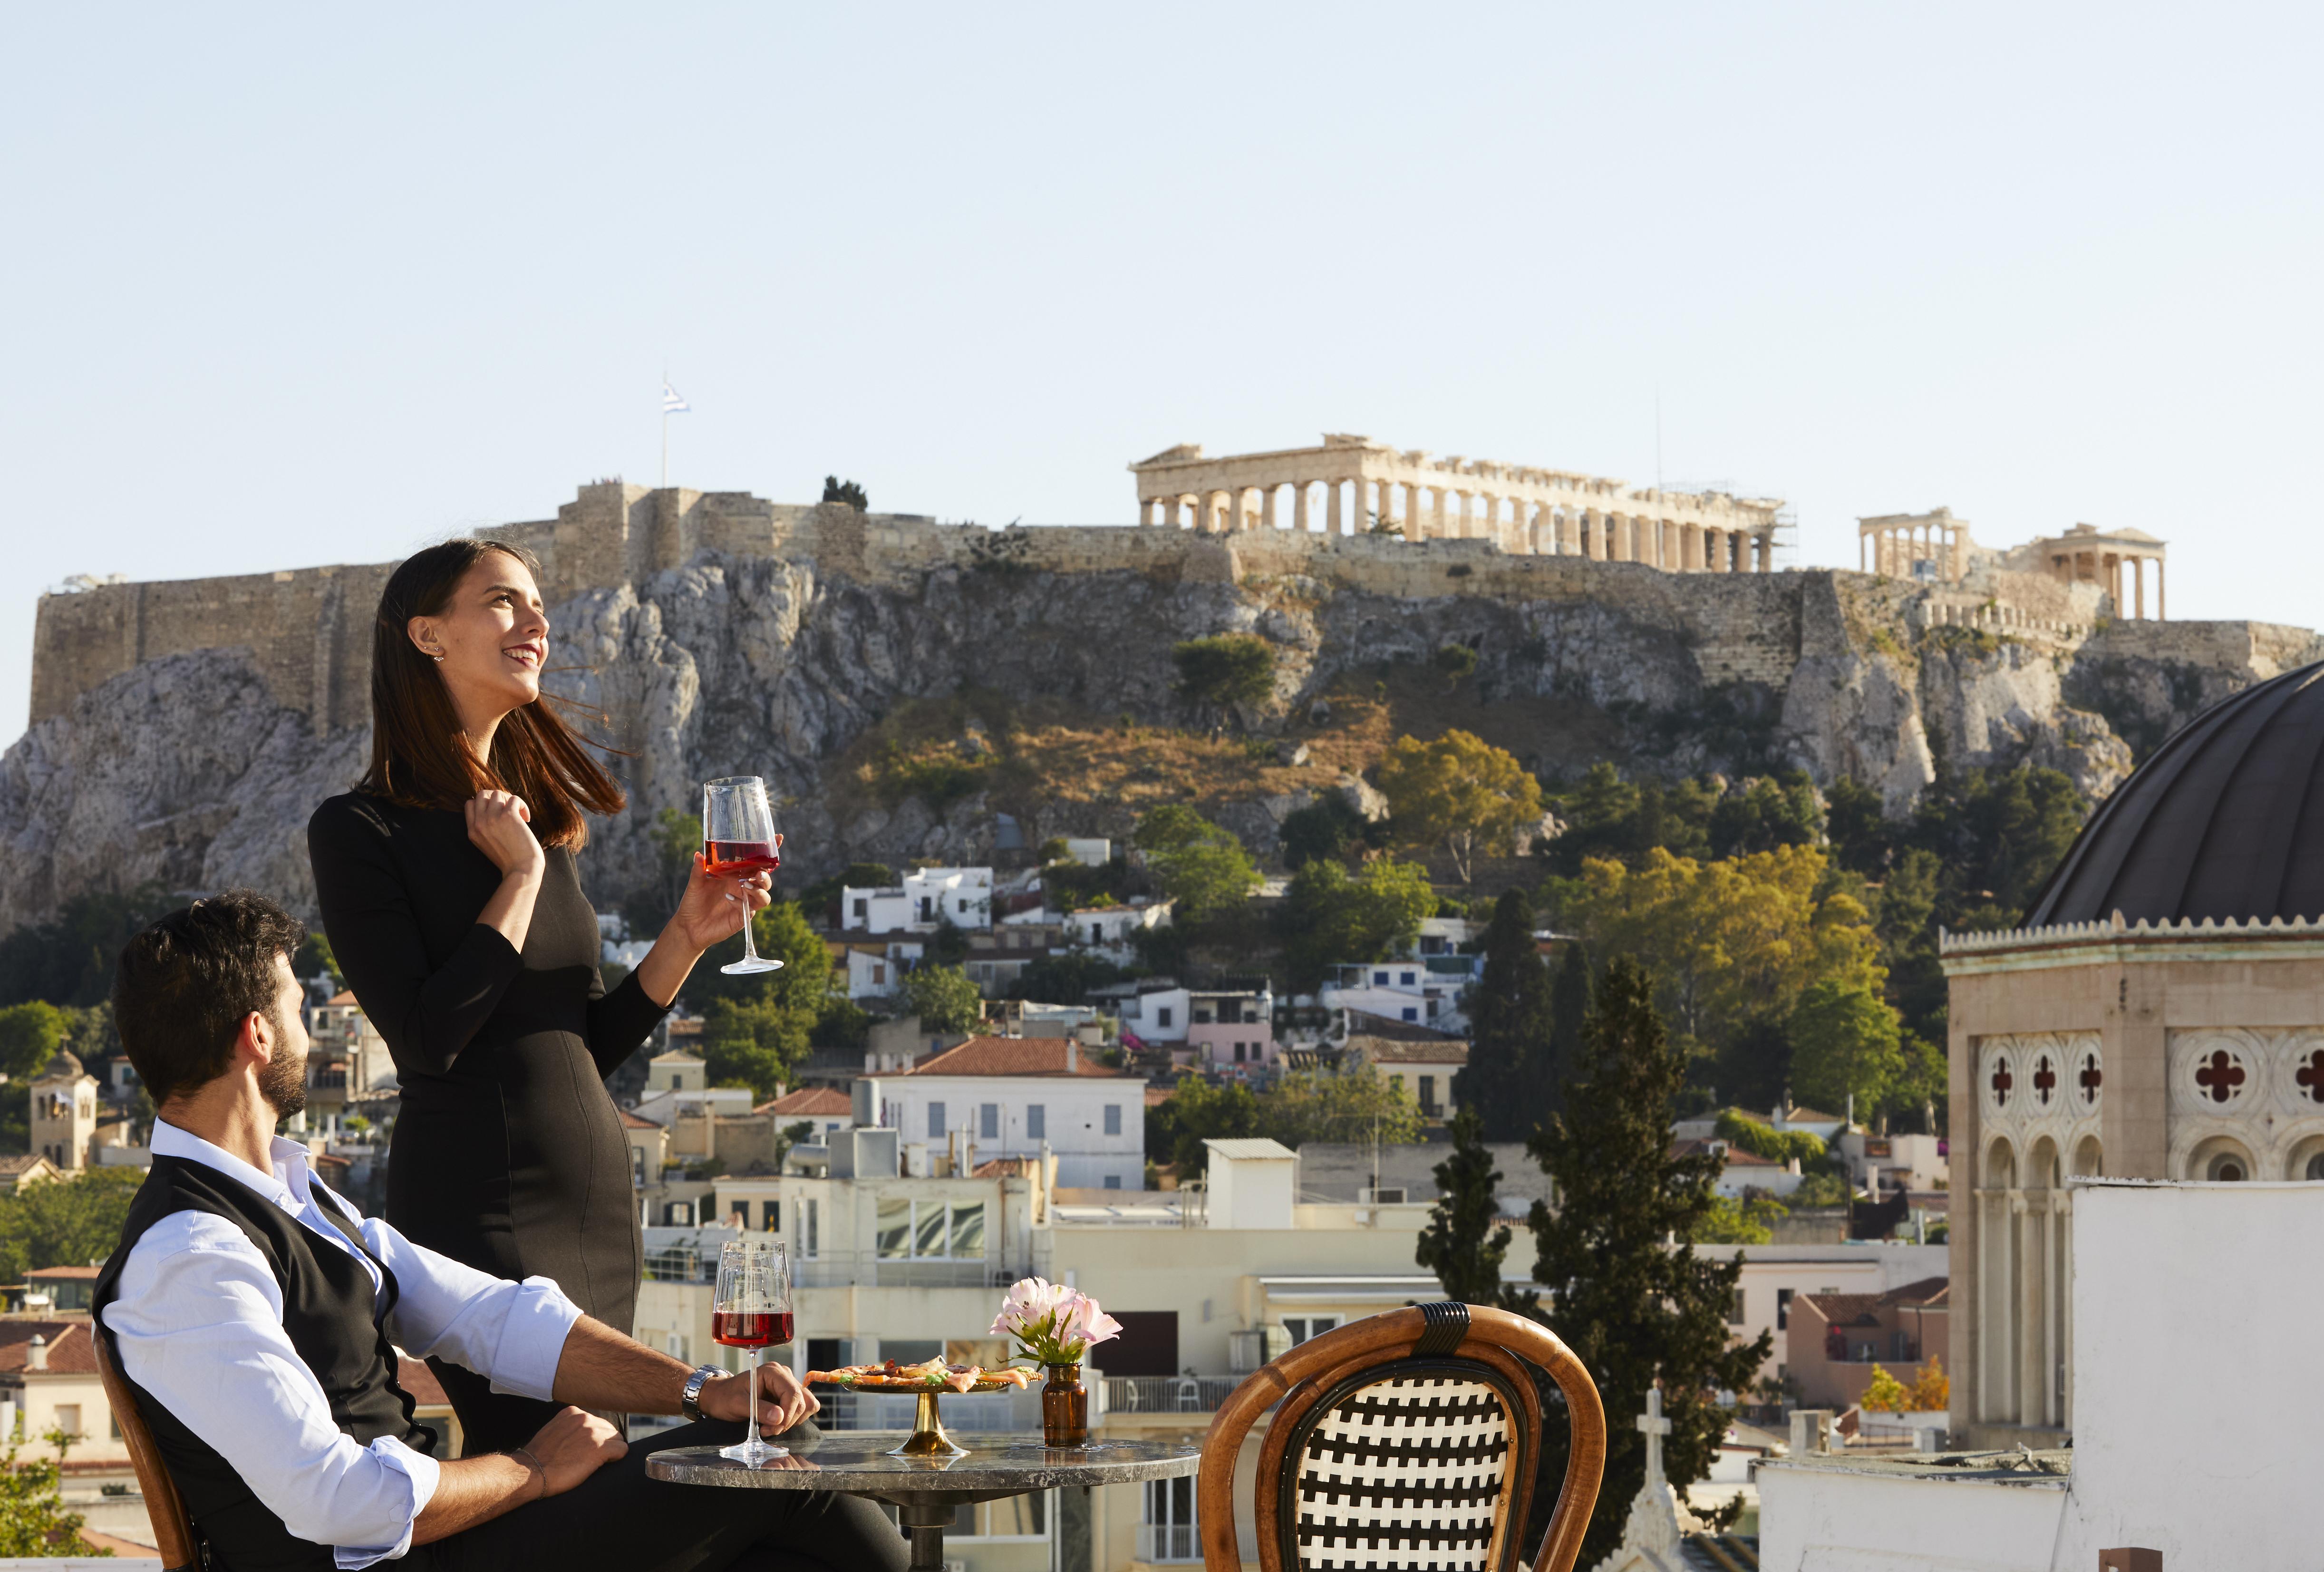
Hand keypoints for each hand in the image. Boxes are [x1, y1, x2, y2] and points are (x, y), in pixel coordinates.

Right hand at [466, 791, 545, 880]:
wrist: (521, 870)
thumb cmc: (510, 859)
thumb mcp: (487, 844)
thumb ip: (485, 828)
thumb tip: (496, 806)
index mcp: (472, 831)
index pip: (470, 804)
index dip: (485, 803)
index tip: (497, 812)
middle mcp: (479, 823)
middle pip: (482, 794)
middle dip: (497, 797)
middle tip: (508, 810)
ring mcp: (492, 819)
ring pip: (498, 793)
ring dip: (510, 800)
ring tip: (519, 814)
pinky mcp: (508, 816)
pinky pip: (514, 798)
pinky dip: (522, 805)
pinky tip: (526, 818)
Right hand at [522, 1406, 626, 1496]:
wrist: (530, 1472)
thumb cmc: (539, 1458)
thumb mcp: (553, 1431)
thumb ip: (569, 1427)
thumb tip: (581, 1434)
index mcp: (573, 1412)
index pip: (596, 1422)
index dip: (593, 1438)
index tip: (584, 1449)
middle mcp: (585, 1418)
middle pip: (608, 1430)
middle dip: (603, 1443)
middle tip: (589, 1459)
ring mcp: (593, 1432)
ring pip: (617, 1439)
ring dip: (609, 1452)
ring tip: (593, 1463)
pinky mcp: (600, 1448)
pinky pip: (622, 1450)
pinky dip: (616, 1459)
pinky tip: (603, 1465)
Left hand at [664, 849, 773, 955]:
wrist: (689, 926)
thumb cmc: (693, 902)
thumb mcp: (695, 883)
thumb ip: (698, 869)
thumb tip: (699, 854)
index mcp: (736, 875)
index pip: (757, 862)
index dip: (770, 852)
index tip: (778, 838)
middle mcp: (743, 888)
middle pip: (765, 880)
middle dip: (766, 875)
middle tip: (758, 874)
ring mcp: (745, 903)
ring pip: (764, 896)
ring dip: (758, 890)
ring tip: (744, 885)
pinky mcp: (742, 917)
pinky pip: (750, 909)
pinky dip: (741, 902)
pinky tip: (728, 898)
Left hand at [699, 1362, 818, 1433]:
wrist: (720, 1397)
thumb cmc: (726, 1397)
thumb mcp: (737, 1404)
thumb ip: (758, 1410)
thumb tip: (779, 1417)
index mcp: (773, 1371)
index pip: (793, 1393)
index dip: (787, 1414)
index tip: (772, 1428)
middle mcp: (784, 1375)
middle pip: (802, 1401)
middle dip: (787, 1420)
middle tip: (767, 1430)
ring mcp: (788, 1385)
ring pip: (807, 1404)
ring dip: (792, 1420)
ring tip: (771, 1427)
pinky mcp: (789, 1395)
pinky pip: (804, 1407)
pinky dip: (794, 1419)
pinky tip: (777, 1422)